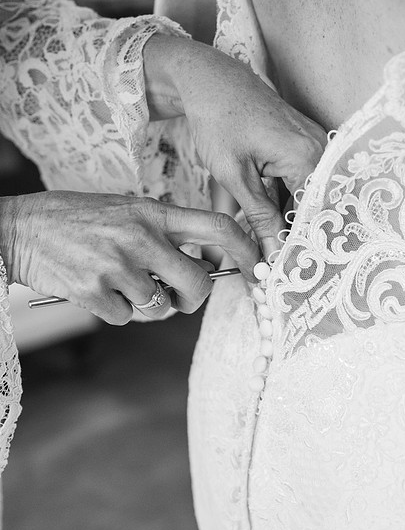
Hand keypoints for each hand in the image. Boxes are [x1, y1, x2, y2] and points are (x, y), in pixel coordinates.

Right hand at [0, 191, 258, 324]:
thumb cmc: (77, 219)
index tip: (256, 270)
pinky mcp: (93, 291)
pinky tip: (96, 290)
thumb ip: (164, 233)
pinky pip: (124, 318)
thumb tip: (203, 267)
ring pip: (159, 307)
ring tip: (119, 283)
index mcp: (153, 212)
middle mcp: (141, 237)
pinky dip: (114, 312)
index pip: (218, 226)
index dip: (246, 251)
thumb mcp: (126, 210)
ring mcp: (117, 265)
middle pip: (198, 283)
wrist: (20, 228)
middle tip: (178, 298)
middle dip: (193, 299)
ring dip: (145, 306)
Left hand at [144, 34, 326, 255]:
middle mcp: (321, 150)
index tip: (284, 277)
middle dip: (296, 240)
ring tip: (272, 254)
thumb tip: (273, 255)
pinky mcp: (305, 144)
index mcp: (308, 156)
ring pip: (309, 198)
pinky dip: (288, 204)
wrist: (211, 79)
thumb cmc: (219, 119)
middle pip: (316, 208)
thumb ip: (259, 217)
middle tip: (276, 272)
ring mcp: (316, 145)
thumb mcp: (235, 175)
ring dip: (291, 223)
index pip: (314, 216)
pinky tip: (272, 224)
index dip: (299, 248)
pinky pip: (304, 182)